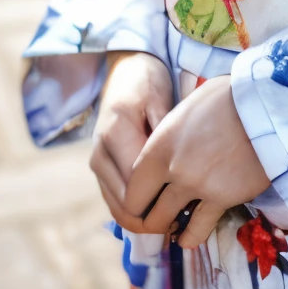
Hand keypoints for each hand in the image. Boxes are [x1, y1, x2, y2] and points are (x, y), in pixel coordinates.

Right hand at [89, 52, 173, 230]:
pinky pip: (115, 200)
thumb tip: (177, 172)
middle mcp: (100, 154)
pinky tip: (160, 207)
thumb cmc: (148, 82)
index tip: (190, 207)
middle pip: (125, 205)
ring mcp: (97, 163)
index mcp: (116, 134)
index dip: (163, 204)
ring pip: (118, 209)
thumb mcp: (161, 101)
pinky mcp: (99, 168)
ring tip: (175, 217)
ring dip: (144, 218)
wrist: (125, 69)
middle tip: (185, 219)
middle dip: (154, 218)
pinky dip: (135, 210)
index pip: (137, 187)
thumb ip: (165, 136)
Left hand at [123, 74, 270, 246]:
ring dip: (168, 226)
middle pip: (142, 210)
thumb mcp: (188, 108)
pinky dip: (190, 236)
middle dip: (147, 215)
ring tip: (174, 223)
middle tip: (157, 213)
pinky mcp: (222, 198)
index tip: (145, 197)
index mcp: (159, 144)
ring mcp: (197, 186)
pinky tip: (188, 235)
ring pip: (165, 223)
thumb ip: (170, 135)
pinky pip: (197, 231)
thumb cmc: (227, 98)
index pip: (130, 186)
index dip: (135, 196)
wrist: (265, 106)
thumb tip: (168, 147)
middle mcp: (172, 168)